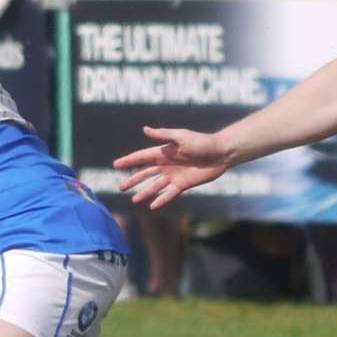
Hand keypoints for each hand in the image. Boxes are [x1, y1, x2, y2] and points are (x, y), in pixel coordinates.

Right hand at [113, 126, 232, 208]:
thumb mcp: (181, 136)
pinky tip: (152, 206)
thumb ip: (162, 135)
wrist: (220, 153)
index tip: (116, 165)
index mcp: (163, 152)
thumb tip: (144, 129)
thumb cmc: (202, 142)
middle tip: (121, 187)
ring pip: (155, 186)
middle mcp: (166, 165)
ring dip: (145, 192)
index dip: (129, 161)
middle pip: (146, 174)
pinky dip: (161, 200)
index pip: (142, 158)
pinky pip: (169, 194)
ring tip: (134, 200)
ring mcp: (174, 176)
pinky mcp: (184, 185)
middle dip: (133, 180)